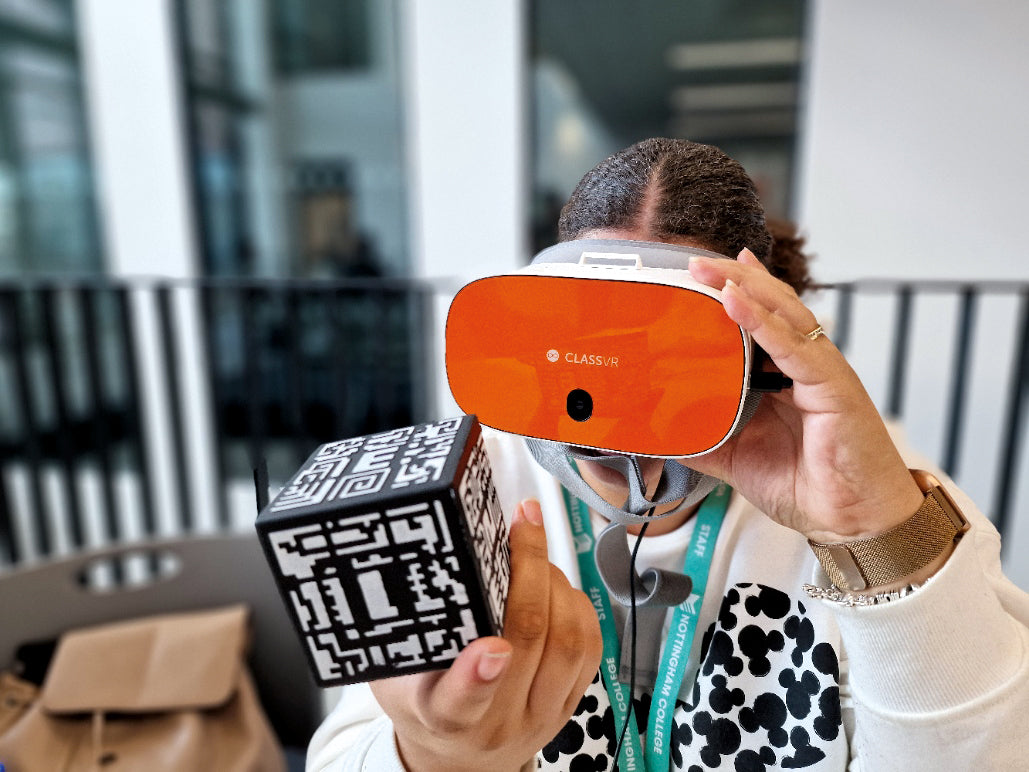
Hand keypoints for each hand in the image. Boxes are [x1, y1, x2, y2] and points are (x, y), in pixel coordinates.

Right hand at [370, 499, 602, 771]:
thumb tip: (429, 562)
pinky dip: (577, 604)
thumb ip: (410, 631)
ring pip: (566, 641)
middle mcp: (497, 722)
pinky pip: (589, 648)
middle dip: (530, 570)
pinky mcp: (569, 705)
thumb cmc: (422, 702)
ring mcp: (540, 715)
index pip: (460, 705)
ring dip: (556, 582)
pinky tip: (556, 583)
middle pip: (528, 642)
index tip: (488, 647)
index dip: (477, 675)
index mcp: (442, 717)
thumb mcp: (394, 673)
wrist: (457, 758)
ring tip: (535, 552)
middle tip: (522, 527)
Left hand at [684, 250, 923, 543]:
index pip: (757, 321)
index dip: (731, 293)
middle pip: (770, 305)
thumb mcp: (736, 458)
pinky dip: (764, 321)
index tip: (699, 273)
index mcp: (785, 375)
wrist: (851, 524)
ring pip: (784, 313)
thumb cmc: (808, 486)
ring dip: (745, 286)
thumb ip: (702, 438)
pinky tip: (736, 301)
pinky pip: (795, 346)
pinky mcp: (834, 386)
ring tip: (709, 270)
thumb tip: (659, 430)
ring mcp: (821, 371)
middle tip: (694, 261)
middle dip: (731, 278)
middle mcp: (804, 364)